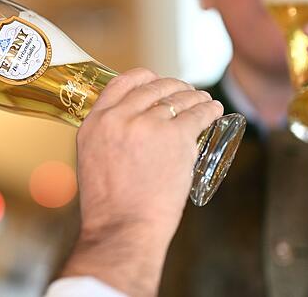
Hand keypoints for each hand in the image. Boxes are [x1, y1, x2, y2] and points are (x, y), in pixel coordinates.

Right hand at [60, 68, 222, 296]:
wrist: (123, 229)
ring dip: (196, 96)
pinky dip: (210, 109)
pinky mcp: (176, 138)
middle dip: (174, 86)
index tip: (156, 81)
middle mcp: (120, 118)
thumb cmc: (109, 206)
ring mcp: (149, 126)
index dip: (144, 78)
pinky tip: (215, 110)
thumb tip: (131, 125)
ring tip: (205, 101)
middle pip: (154, 87)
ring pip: (179, 98)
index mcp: (95, 122)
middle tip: (186, 92)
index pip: (122, 83)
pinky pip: (199, 114)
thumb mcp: (91, 159)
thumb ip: (108, 136)